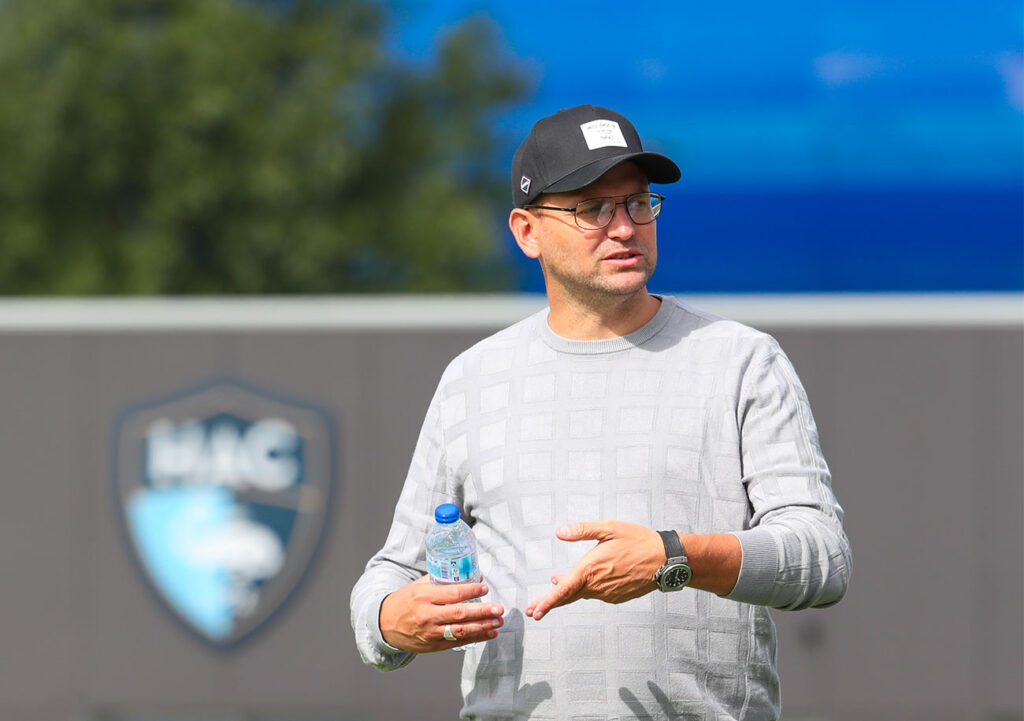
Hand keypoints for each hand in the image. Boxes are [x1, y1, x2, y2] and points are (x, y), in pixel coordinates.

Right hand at [379, 576, 504, 652]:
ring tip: (498, 622)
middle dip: (482, 612)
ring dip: (483, 627)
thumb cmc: (405, 601)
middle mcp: (427, 615)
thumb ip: (440, 581)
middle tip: (499, 609)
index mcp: (424, 596)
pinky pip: (458, 642)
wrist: (384, 624)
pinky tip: (489, 633)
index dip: (471, 591)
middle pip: (459, 613)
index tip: (485, 588)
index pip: (452, 593)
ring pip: (461, 631)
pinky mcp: (433, 645)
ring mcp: (430, 633)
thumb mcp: (418, 586)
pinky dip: (476, 638)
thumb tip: (468, 576)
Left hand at [525, 521, 663, 620]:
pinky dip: (586, 589)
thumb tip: (560, 532)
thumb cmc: (638, 541)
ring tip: (554, 584)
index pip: (563, 590)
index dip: (547, 602)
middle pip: (568, 597)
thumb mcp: (609, 528)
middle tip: (533, 610)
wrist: (666, 560)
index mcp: (591, 569)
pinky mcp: (617, 597)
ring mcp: (608, 594)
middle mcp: (597, 586)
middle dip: (549, 603)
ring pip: (582, 594)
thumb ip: (582, 530)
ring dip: (568, 592)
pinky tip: (584, 581)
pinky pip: (596, 594)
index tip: (534, 611)